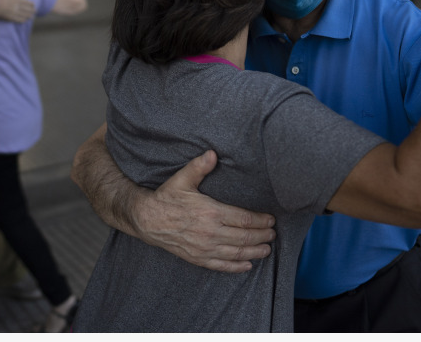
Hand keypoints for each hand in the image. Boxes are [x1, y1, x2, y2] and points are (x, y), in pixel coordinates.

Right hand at [0, 0, 35, 22]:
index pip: (27, 2)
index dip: (31, 4)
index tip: (34, 5)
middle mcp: (17, 6)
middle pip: (27, 9)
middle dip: (32, 10)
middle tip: (35, 11)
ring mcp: (14, 13)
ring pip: (24, 15)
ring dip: (29, 15)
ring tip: (31, 16)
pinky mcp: (10, 18)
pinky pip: (19, 20)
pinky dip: (23, 20)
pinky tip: (24, 20)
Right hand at [133, 150, 276, 273]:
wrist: (147, 220)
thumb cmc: (166, 198)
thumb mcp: (182, 178)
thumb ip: (199, 166)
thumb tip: (212, 153)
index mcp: (210, 212)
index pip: (243, 219)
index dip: (260, 220)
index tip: (271, 219)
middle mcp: (210, 233)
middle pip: (244, 237)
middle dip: (262, 236)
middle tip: (273, 234)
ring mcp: (204, 248)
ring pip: (236, 253)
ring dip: (254, 252)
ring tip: (266, 249)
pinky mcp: (197, 258)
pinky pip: (221, 265)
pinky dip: (236, 266)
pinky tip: (247, 265)